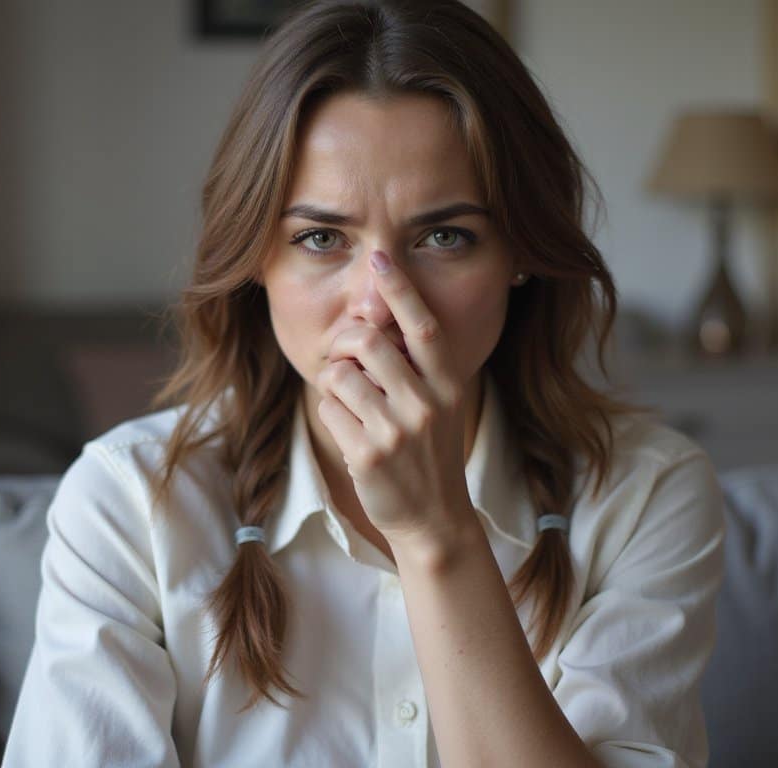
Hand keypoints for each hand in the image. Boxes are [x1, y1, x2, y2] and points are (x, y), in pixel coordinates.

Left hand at [314, 250, 474, 546]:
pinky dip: (331, 412)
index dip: (401, 290)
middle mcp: (426, 404)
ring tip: (352, 405)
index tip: (381, 260)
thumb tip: (379, 320)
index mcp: (448, 384)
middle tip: (347, 359)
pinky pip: (328, 409)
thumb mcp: (440, 404)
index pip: (423, 327)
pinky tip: (350, 430)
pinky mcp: (368, 455)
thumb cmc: (429, 451)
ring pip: (341, 374)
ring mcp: (397, 431)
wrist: (433, 517)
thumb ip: (418, 366)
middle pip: (370, 342)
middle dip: (347, 343)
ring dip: (336, 384)